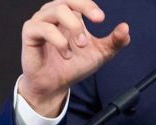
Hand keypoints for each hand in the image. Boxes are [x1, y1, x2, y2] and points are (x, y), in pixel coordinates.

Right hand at [19, 0, 130, 116]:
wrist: (55, 85)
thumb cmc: (72, 65)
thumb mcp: (99, 54)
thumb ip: (114, 42)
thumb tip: (126, 28)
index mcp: (69, 14)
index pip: (79, 0)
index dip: (89, 5)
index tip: (101, 19)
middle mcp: (53, 14)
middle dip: (84, 7)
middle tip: (97, 21)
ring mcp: (40, 22)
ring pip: (56, 10)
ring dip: (74, 27)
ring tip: (81, 46)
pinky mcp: (30, 33)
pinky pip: (43, 28)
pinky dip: (59, 41)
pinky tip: (66, 54)